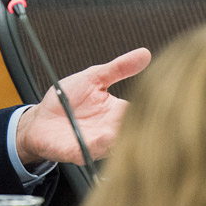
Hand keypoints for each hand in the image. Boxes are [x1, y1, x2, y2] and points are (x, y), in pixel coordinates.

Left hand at [14, 48, 150, 164]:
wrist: (39, 119)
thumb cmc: (66, 98)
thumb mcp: (93, 77)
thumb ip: (118, 68)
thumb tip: (145, 53)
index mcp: (118, 112)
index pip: (142, 111)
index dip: (154, 107)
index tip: (166, 101)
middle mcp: (112, 130)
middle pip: (135, 131)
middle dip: (145, 127)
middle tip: (155, 119)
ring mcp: (97, 144)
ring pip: (118, 144)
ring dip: (123, 136)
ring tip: (126, 126)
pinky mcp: (79, 152)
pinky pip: (94, 151)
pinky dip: (100, 144)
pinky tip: (105, 135)